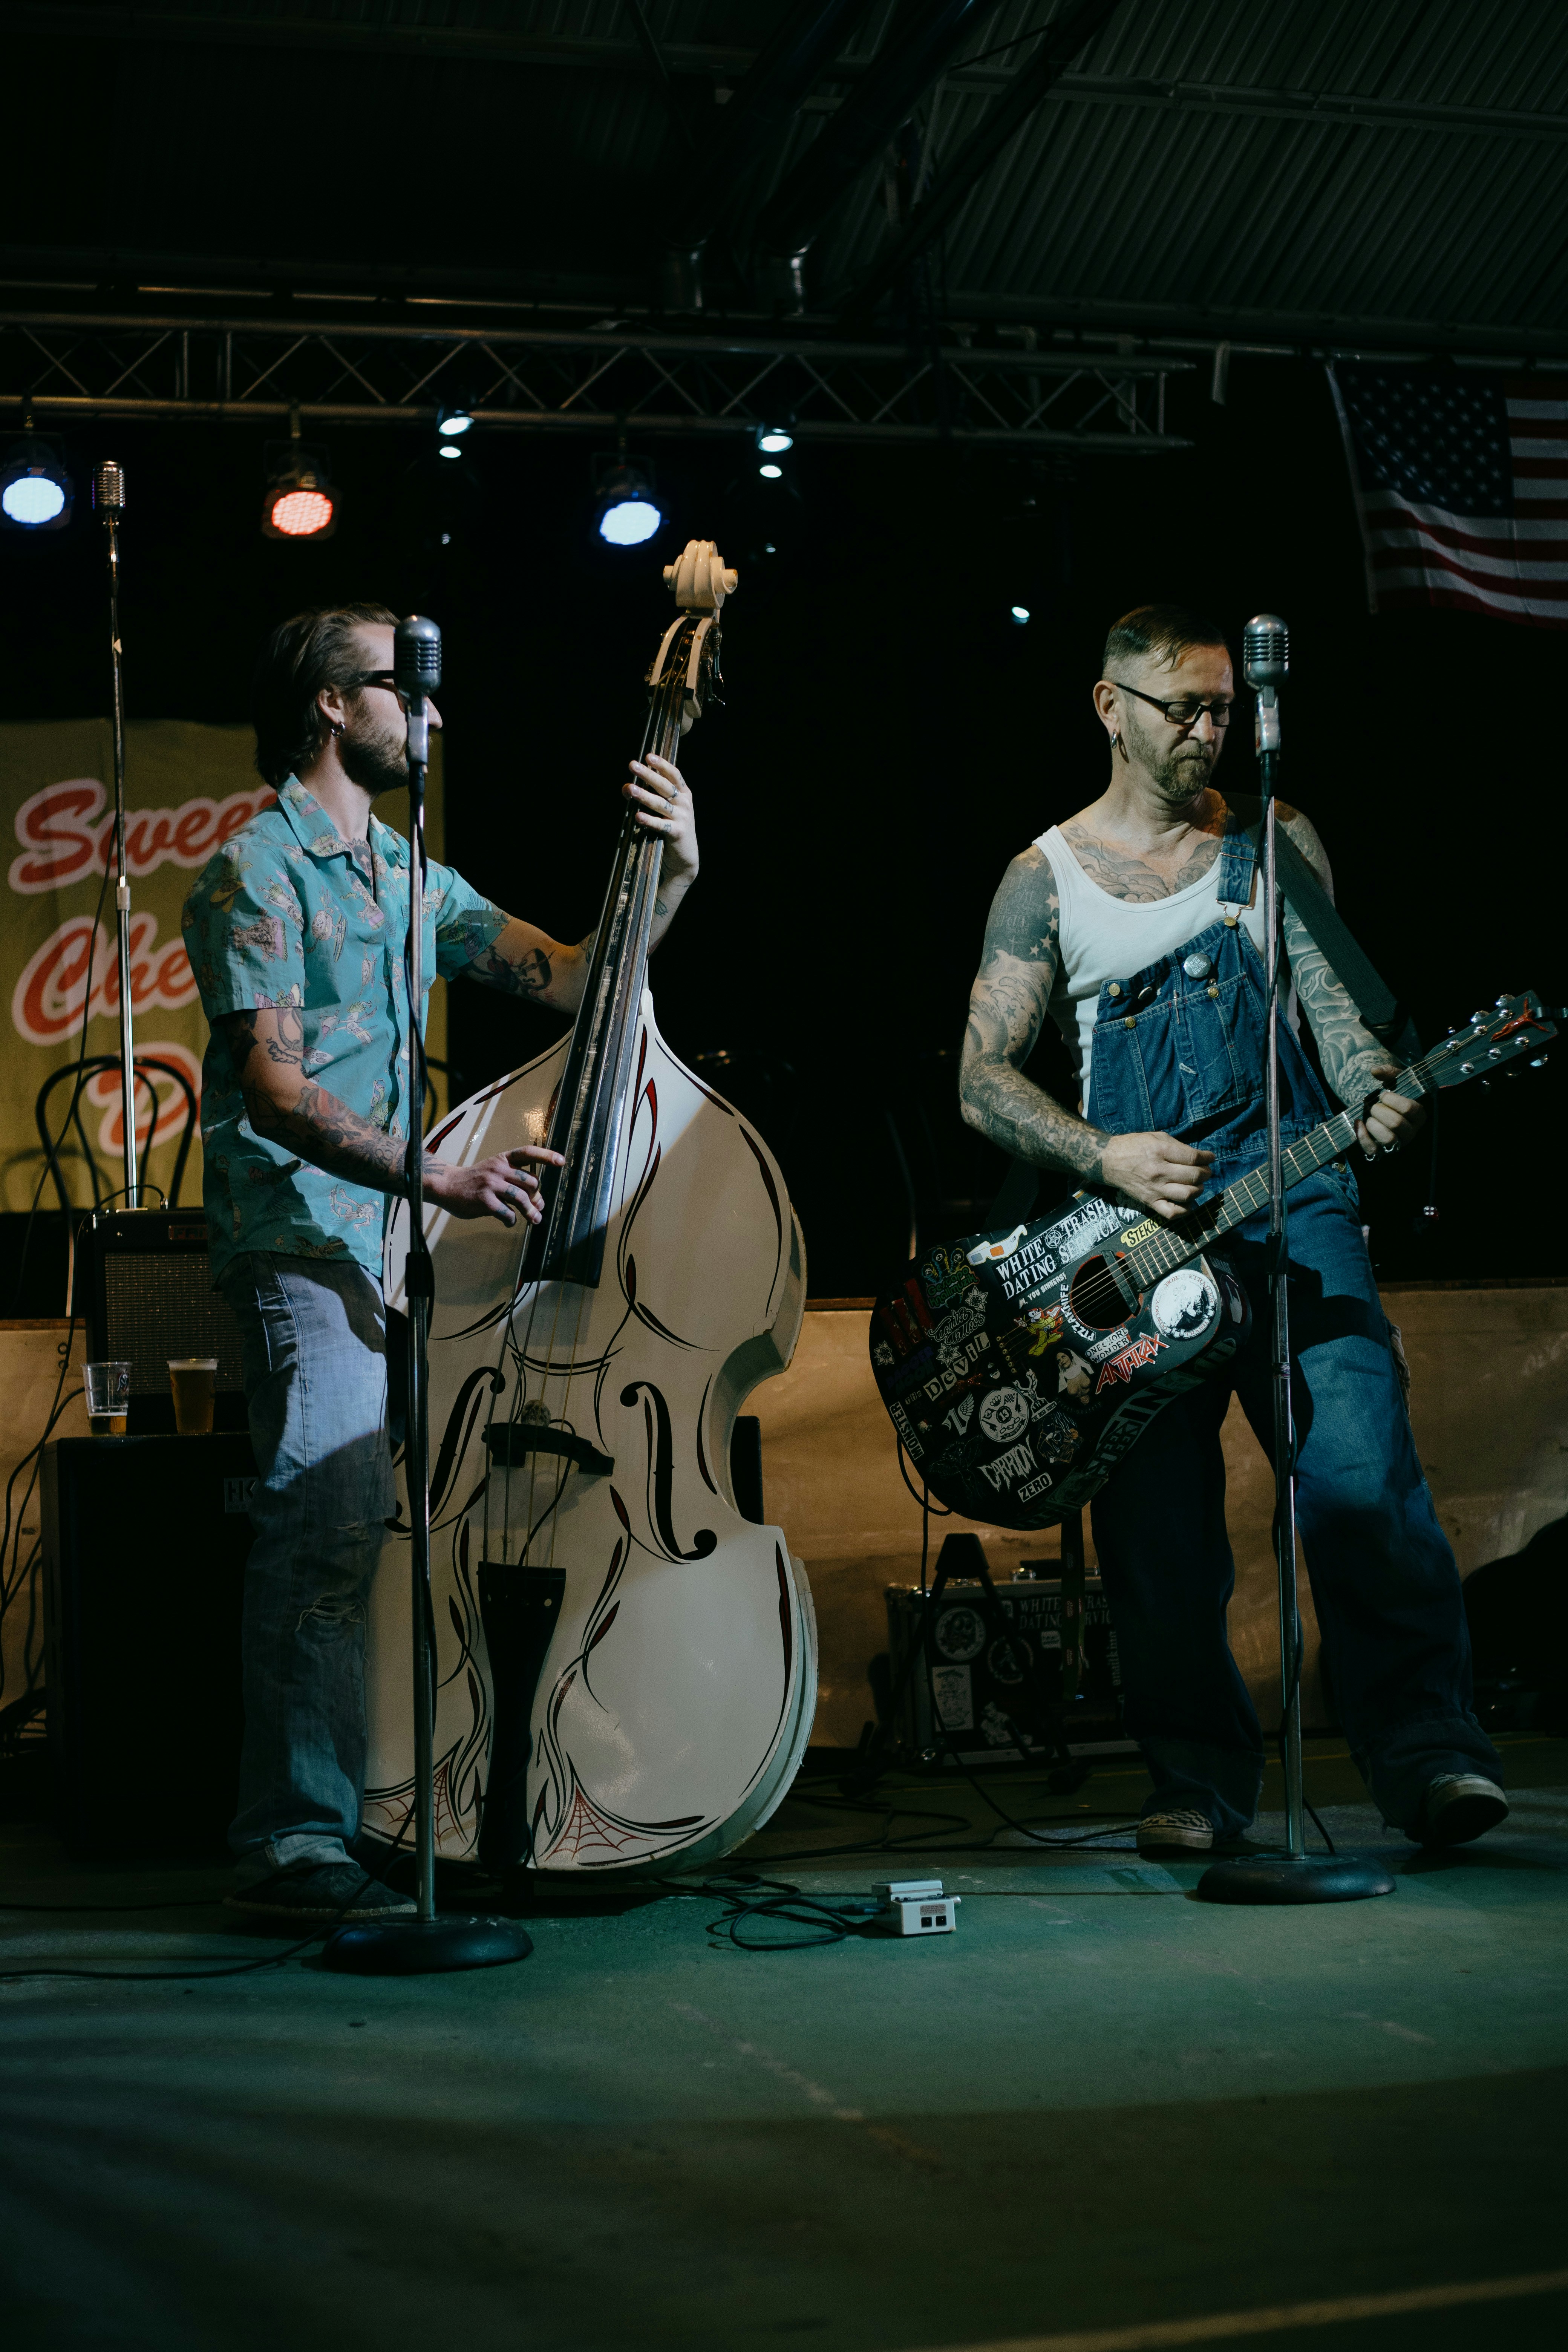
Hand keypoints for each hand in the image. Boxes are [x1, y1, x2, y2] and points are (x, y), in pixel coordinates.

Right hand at [423, 1145, 564, 1226]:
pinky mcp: (484, 1201)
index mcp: (503, 1159)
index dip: (546, 1156)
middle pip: (531, 1181)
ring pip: (521, 1198)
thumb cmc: (476, 1181)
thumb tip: (539, 1203)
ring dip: (530, 1212)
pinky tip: (509, 1222)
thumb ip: (516, 1182)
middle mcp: (498, 1169)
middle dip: (537, 1196)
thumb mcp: (495, 1172)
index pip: (528, 1153)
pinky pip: (507, 1213)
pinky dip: (512, 1220)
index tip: (562, 1161)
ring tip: (535, 1220)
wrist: (447, 1185)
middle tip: (537, 1207)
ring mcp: (491, 1185)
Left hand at [623, 753, 697, 879]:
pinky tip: (637, 816)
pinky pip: (661, 825)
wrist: (685, 857)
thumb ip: (650, 797)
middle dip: (648, 775)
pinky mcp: (677, 833)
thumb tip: (626, 787)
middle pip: (665, 786)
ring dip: (644, 796)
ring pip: (661, 804)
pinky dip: (649, 820)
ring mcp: (683, 818)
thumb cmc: (672, 828)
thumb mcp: (665, 810)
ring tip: (630, 789)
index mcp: (683, 794)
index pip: (674, 775)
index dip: (662, 765)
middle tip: (633, 765)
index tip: (648, 756)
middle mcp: (685, 804)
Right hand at [1097, 1130, 1214, 1221]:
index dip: (1207, 1158)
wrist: (1109, 1161)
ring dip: (1199, 1189)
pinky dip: (1185, 1210)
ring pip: (1188, 1194)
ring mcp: (1154, 1189)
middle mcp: (1158, 1171)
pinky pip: (1172, 1213)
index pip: (1193, 1157)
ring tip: (1197, 1184)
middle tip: (1205, 1171)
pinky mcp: (1149, 1201)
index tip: (1211, 1157)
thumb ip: (1178, 1146)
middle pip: (1194, 1176)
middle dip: (1206, 1173)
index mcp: (1160, 1151)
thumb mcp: (1156, 1137)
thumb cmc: (1134, 1146)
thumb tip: (1198, 1157)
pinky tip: (1188, 1202)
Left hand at [1355, 1065, 1425, 1159]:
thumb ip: (1388, 1072)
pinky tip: (1358, 1124)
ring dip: (1373, 1125)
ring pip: (1388, 1139)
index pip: (1410, 1108)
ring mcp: (1398, 1144)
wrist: (1385, 1109)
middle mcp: (1411, 1131)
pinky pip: (1373, 1151)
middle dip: (1379, 1111)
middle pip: (1397, 1123)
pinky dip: (1362, 1137)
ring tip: (1369, 1117)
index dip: (1393, 1100)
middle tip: (1375, 1106)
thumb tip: (1375, 1070)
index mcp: (1419, 1114)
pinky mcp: (1383, 1152)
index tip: (1384, 1094)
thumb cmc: (1394, 1095)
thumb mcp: (1395, 1081)